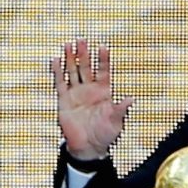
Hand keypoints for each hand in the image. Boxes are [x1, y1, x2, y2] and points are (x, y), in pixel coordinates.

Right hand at [53, 38, 133, 160]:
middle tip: (81, 40)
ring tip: (68, 45)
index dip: (103, 59)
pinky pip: (60, 84)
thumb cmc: (105, 134)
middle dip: (84, 54)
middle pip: (86, 67)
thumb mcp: (116, 121)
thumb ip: (121, 109)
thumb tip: (131, 98)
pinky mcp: (64, 100)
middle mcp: (90, 89)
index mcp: (104, 91)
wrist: (88, 148)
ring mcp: (76, 93)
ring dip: (71, 59)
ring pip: (73, 72)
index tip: (102, 47)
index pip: (103, 70)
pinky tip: (56, 60)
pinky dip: (58, 72)